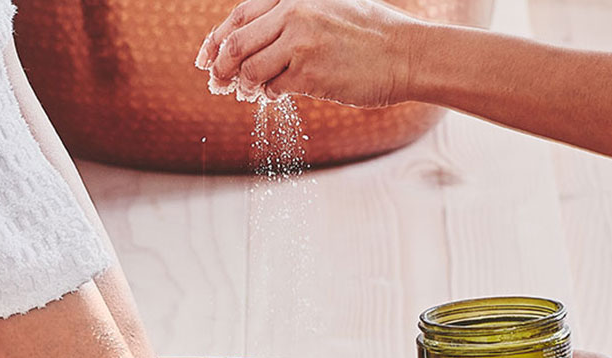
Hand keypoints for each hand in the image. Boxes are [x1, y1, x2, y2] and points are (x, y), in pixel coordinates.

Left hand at [195, 0, 423, 106]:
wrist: (406, 54)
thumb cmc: (370, 34)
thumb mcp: (328, 6)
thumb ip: (288, 16)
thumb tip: (241, 42)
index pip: (240, 15)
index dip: (216, 39)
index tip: (205, 57)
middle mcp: (295, 11)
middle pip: (236, 42)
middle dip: (220, 66)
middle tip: (216, 82)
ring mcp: (301, 41)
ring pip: (250, 68)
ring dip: (244, 84)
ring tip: (250, 91)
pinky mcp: (309, 72)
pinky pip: (272, 88)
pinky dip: (269, 94)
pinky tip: (277, 93)